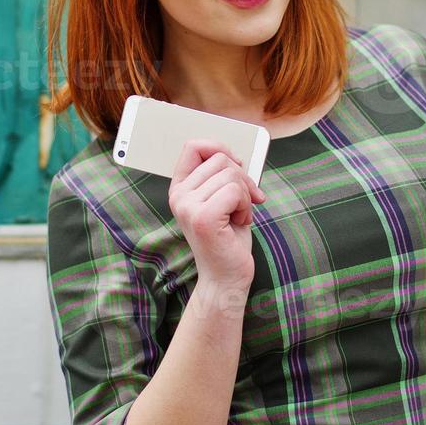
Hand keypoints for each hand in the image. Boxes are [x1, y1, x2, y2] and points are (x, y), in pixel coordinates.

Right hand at [168, 139, 266, 291]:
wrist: (226, 278)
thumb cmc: (228, 239)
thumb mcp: (223, 200)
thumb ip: (221, 176)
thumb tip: (235, 156)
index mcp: (180, 189)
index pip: (194, 146)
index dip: (219, 148)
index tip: (237, 166)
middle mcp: (179, 196)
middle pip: (220, 159)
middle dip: (243, 178)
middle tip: (244, 203)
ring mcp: (188, 207)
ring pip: (231, 174)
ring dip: (246, 195)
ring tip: (238, 216)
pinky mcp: (203, 218)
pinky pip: (236, 191)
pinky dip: (247, 206)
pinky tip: (240, 223)